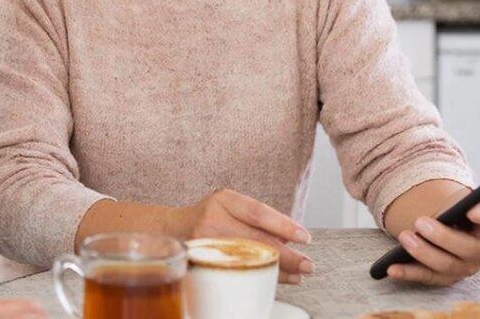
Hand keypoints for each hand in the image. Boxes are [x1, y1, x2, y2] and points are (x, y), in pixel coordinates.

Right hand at [172, 188, 313, 283]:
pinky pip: (235, 271)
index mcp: (223, 200)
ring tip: (297, 275)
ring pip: (247, 258)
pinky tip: (273, 278)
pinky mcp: (201, 260)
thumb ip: (255, 218)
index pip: (258, 213)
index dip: (284, 225)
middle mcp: (212, 218)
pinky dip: (258, 275)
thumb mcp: (229, 207)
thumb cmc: (208, 217)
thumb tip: (290, 238)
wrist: (172, 229)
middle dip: (286, 255)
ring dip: (276, 269)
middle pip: (255, 239)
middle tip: (307, 264)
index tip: (304, 238)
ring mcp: (204, 242)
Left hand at [387, 165, 479, 285]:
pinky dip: (409, 273)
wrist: (456, 233)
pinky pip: (426, 278)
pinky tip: (392, 268)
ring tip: (404, 237)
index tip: (472, 208)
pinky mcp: (442, 278)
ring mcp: (462, 268)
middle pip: (466, 249)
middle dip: (443, 237)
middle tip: (420, 221)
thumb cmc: (469, 216)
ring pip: (445, 265)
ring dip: (423, 253)